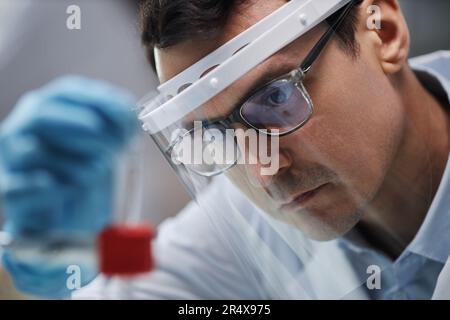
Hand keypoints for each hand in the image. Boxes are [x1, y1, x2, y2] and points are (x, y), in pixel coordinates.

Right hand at [0, 76, 138, 297]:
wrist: (65, 215)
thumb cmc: (84, 171)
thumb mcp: (105, 144)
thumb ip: (116, 126)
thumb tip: (130, 116)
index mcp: (44, 109)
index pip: (66, 91)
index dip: (100, 101)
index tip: (128, 115)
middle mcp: (20, 129)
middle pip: (42, 114)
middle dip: (85, 127)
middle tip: (114, 144)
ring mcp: (9, 160)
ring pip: (36, 151)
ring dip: (78, 162)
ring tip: (98, 172)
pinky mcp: (10, 192)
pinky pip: (32, 186)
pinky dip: (60, 189)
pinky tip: (75, 190)